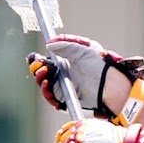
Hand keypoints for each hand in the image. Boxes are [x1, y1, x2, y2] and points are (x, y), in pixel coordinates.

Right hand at [28, 35, 143, 122]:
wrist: (109, 84)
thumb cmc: (99, 66)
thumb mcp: (83, 50)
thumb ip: (66, 45)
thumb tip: (49, 44)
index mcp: (63, 62)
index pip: (44, 61)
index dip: (36, 59)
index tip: (34, 57)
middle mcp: (60, 75)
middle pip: (40, 72)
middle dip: (36, 68)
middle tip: (40, 65)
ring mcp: (62, 87)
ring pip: (43, 84)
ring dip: (40, 78)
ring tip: (45, 72)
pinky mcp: (65, 98)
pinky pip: (51, 96)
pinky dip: (46, 90)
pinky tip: (47, 83)